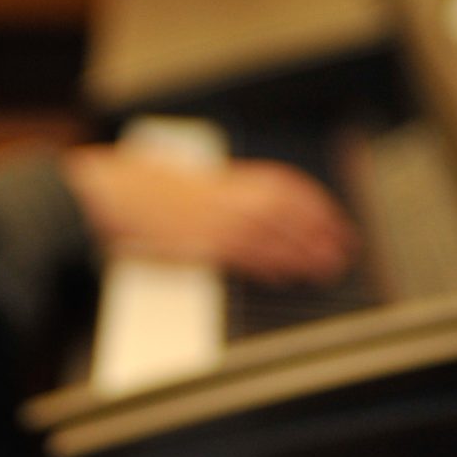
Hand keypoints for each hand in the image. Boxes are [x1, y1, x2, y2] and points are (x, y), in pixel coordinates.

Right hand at [63, 146, 356, 282]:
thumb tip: (237, 200)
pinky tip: (287, 277)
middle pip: (292, 213)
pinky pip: (248, 257)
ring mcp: (219, 221)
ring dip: (306, 253)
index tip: (334, 217)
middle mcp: (230, 197)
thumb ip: (217, 192)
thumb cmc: (138, 187)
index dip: (316, 204)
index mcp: (228, 179)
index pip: (287, 187)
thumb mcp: (185, 180)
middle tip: (346, 247)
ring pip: (277, 237)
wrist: (110, 194)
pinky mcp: (205, 246)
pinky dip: (272, 267)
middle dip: (323, 231)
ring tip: (328, 267)